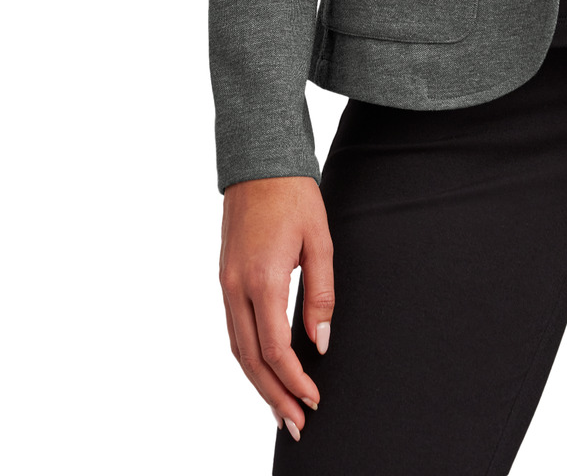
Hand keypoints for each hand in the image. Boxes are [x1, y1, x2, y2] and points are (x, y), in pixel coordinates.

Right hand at [219, 175, 333, 440]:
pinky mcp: (224, 280)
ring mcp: (225, 284)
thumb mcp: (320, 240)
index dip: (294, 379)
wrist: (259, 163)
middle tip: (295, 424)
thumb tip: (321, 340)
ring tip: (281, 409)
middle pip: (250, 359)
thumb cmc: (294, 195)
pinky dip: (248, 358)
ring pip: (237, 349)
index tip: (313, 398)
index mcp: (262, 277)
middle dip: (273, 395)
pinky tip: (264, 371)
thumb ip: (321, 293)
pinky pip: (233, 330)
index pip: (274, 347)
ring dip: (258, 383)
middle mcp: (236, 287)